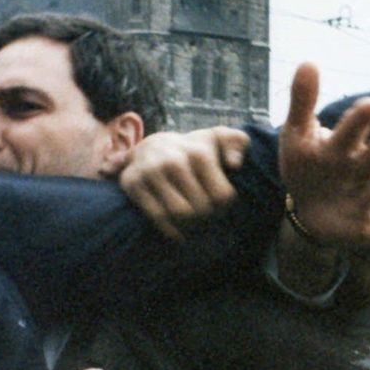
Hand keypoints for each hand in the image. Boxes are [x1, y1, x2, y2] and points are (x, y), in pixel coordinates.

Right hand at [119, 127, 250, 238]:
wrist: (153, 146)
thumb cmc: (193, 149)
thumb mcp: (219, 139)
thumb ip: (237, 143)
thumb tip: (234, 164)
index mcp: (198, 152)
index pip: (222, 196)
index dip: (224, 206)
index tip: (219, 203)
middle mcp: (173, 161)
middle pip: (200, 208)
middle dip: (206, 216)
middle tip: (205, 215)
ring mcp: (150, 172)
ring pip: (179, 214)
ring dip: (190, 224)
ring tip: (193, 221)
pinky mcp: (132, 183)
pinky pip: (157, 217)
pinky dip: (171, 230)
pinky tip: (179, 231)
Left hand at [279, 63, 369, 255]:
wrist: (308, 207)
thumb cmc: (308, 165)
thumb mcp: (297, 135)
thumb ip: (302, 101)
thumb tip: (308, 62)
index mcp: (344, 144)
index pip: (355, 126)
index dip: (362, 117)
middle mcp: (362, 168)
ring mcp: (366, 196)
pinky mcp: (365, 225)